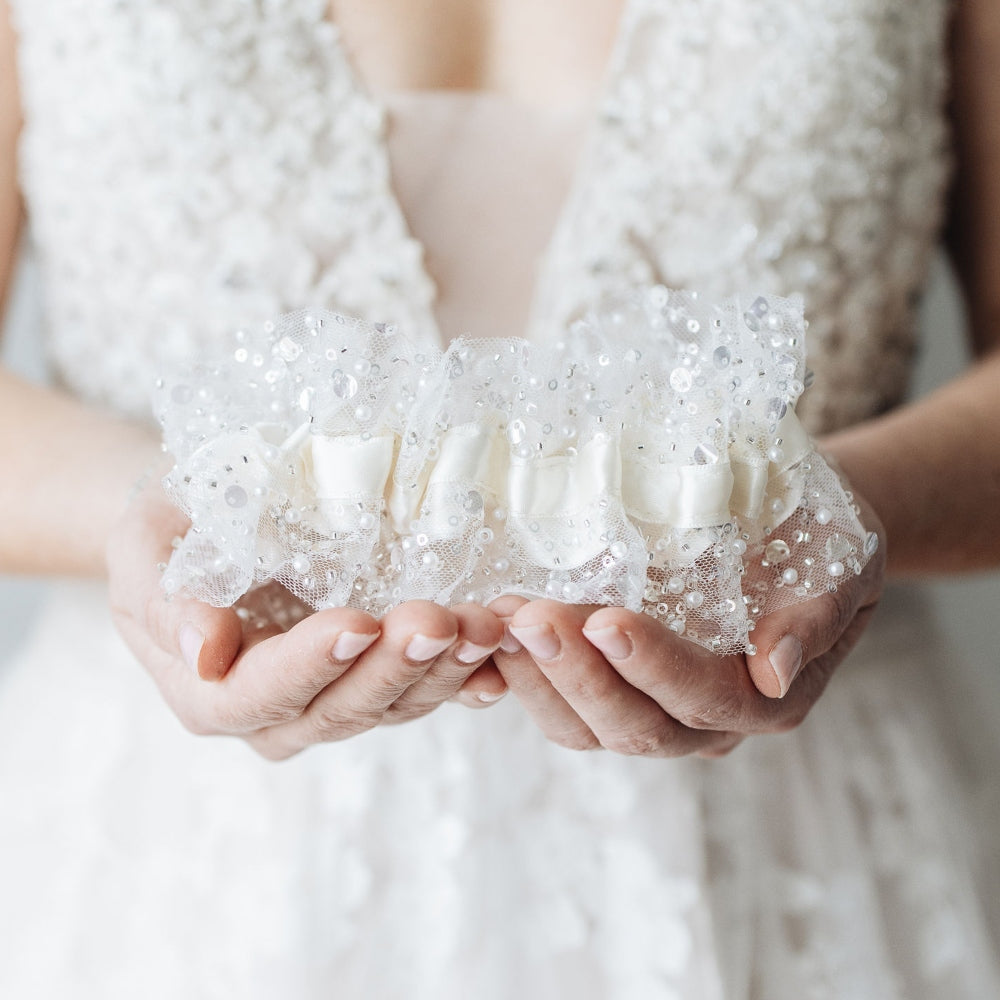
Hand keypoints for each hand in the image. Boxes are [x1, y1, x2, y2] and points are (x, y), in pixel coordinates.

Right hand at [107, 484, 505, 760]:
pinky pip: (429, 690)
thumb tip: (203, 651)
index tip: (356, 623)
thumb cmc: (174, 528)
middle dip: (396, 666)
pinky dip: (469, 676)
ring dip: (446, 669)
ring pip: (396, 703)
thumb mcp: (145, 550)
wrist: (213, 522)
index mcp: (211, 692)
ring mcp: (336, 701)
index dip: (310, 666)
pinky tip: (504, 657)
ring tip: (488, 624)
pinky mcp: (382, 679)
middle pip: (341, 708)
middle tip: (440, 620)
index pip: (260, 692)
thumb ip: (165, 600)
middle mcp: (279, 714)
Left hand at [491, 497, 884, 757]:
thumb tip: (773, 670)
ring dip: (537, 678)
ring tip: (498, 620)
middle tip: (528, 616)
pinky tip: (490, 633)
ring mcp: (654, 712)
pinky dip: (523, 676)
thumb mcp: (840, 563)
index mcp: (767, 699)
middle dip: (577, 674)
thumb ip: (814, 617)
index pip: (706, 697)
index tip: (606, 620)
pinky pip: (562, 705)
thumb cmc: (820, 537)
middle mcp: (706, 722)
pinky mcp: (613, 689)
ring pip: (587, 727)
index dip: (656, 666)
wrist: (790, 528)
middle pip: (635, 726)